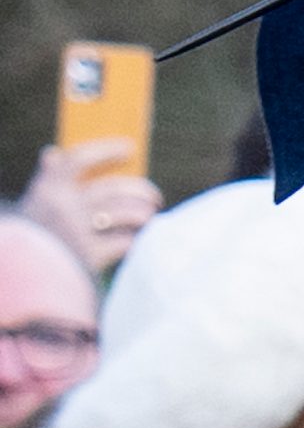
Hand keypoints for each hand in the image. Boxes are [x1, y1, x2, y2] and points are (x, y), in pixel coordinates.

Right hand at [19, 140, 163, 273]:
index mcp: (47, 190)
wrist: (25, 279)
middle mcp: (63, 207)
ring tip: (149, 216)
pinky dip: (133, 239)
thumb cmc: (34, 240)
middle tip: (154, 196)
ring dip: (143, 213)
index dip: (106, 151)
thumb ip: (48, 181)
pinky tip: (136, 240)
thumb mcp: (33, 207)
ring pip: (125, 213)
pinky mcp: (89, 257)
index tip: (129, 148)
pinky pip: (124, 241)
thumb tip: (52, 153)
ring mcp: (77, 232)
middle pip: (113, 189)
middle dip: (141, 190)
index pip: (79, 160)